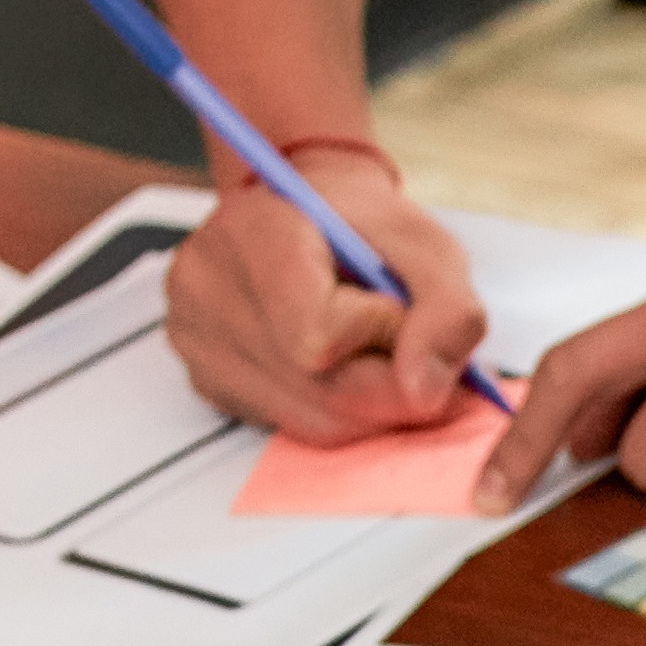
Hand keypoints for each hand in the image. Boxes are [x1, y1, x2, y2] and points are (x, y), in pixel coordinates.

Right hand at [155, 141, 494, 438]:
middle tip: (398, 339)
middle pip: (322, 391)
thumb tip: (424, 393)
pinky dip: (333, 408)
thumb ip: (448, 314)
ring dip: (367, 401)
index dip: (380, 333)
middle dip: (387, 380)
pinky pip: (291, 427)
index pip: (318, 335)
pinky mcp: (207, 380)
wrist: (308, 217)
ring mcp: (197, 338)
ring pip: (314, 422)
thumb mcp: (429, 248)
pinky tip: (332, 363)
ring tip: (364, 345)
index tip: (392, 302)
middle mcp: (207, 287)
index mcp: (254, 230)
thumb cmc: (365, 227)